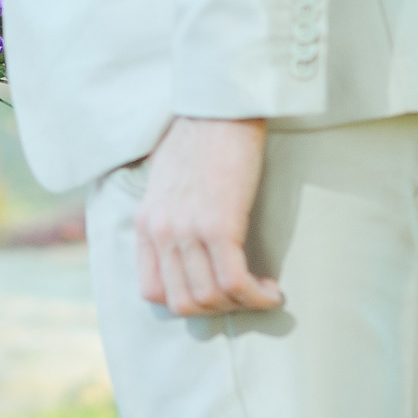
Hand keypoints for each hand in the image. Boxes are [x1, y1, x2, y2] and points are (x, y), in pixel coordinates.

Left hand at [133, 118, 283, 316]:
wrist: (219, 107)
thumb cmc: (201, 138)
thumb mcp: (167, 182)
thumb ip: (168, 214)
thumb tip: (186, 242)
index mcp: (145, 223)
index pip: (152, 291)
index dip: (187, 302)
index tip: (216, 293)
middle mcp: (159, 231)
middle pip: (182, 303)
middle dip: (219, 310)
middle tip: (246, 297)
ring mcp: (186, 230)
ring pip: (210, 298)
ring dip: (243, 305)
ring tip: (264, 292)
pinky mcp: (218, 225)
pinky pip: (234, 281)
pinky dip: (256, 296)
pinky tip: (273, 289)